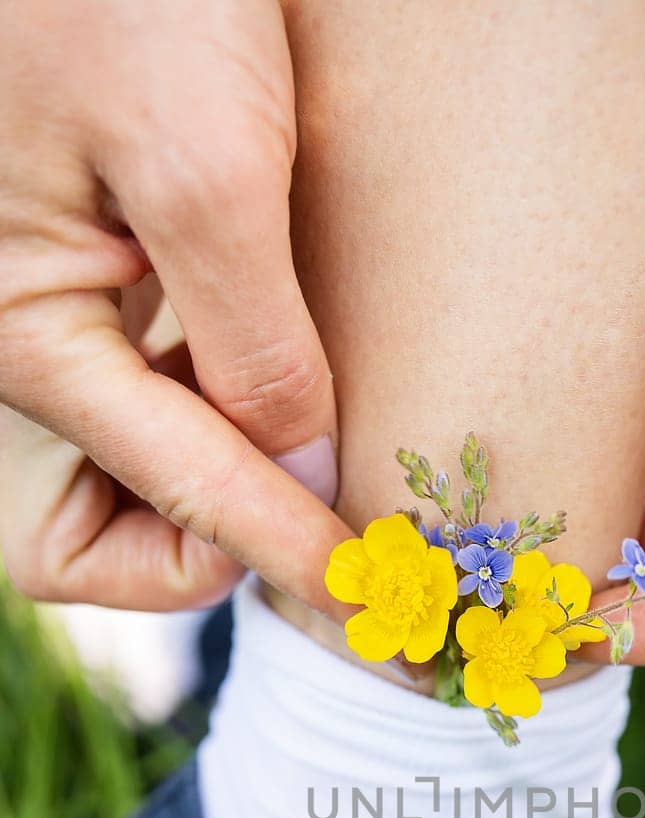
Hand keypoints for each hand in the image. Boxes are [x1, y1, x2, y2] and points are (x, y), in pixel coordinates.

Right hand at [0, 0, 345, 610]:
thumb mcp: (202, 162)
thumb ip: (252, 342)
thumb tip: (303, 472)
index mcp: (28, 339)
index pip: (181, 498)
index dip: (289, 554)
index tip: (380, 599)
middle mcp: (26, 348)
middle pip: (104, 530)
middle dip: (203, 547)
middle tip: (313, 518)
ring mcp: (53, 313)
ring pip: (132, 469)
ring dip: (220, 485)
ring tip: (319, 454)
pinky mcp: (90, 275)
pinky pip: (150, 390)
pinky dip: (218, 410)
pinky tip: (287, 381)